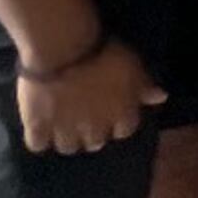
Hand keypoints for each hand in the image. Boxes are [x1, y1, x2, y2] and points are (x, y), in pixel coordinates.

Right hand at [19, 39, 164, 156]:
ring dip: (66, 138)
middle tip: (83, 120)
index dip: (116, 124)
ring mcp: (65, 131)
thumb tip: (161, 97)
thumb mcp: (134, 66)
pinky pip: (36, 144)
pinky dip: (38, 139)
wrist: (65, 49)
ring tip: (60, 126)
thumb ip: (145, 86)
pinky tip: (38, 129)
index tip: (109, 115)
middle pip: (94, 143)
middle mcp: (95, 129)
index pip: (123, 131)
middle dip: (91, 134)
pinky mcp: (37, 127)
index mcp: (121, 116)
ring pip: (67, 147)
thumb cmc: (105, 54)